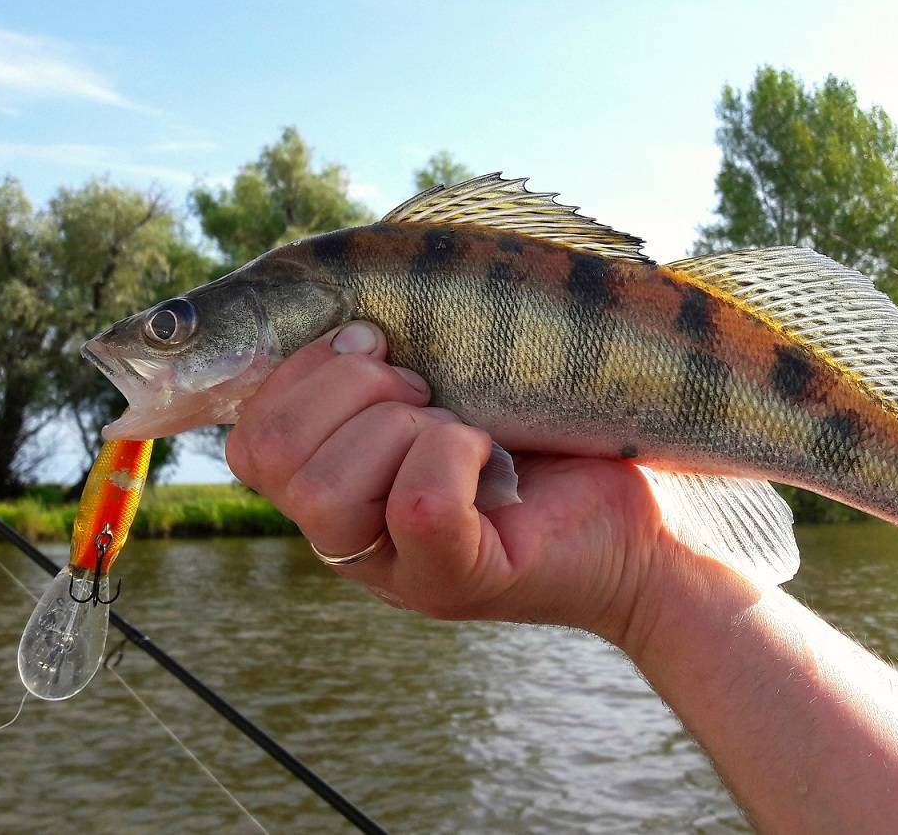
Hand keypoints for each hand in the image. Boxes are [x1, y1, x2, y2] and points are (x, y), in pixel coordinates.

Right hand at [225, 320, 670, 643]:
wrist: (648, 516)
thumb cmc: (550, 433)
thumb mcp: (453, 381)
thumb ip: (385, 362)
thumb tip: (347, 314)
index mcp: (335, 487)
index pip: (249, 438)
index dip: (300, 371)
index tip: (378, 341)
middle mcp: (349, 540)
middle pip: (271, 456)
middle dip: (347, 389)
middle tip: (425, 388)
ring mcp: (397, 572)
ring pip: (324, 493)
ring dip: (396, 427)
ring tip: (458, 423)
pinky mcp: (458, 582)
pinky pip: (417, 509)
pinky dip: (453, 457)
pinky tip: (492, 456)